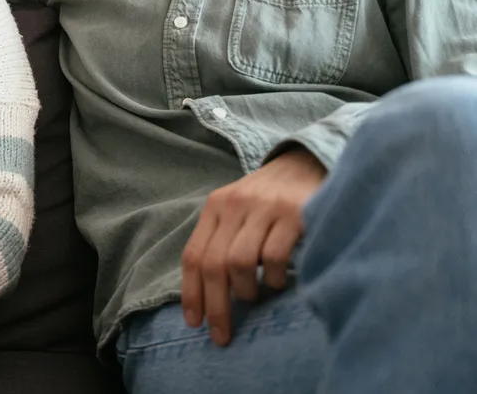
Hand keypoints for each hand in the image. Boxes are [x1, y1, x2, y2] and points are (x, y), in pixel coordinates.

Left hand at [181, 147, 326, 345]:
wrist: (307, 163)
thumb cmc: (269, 199)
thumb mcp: (237, 212)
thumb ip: (221, 241)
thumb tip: (208, 294)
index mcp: (215, 207)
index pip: (193, 255)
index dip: (191, 293)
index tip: (195, 323)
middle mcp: (234, 204)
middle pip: (214, 265)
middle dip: (216, 306)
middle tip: (222, 335)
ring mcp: (264, 208)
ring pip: (240, 263)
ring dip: (246, 291)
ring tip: (256, 296)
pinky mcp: (295, 214)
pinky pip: (274, 258)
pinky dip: (274, 279)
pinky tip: (279, 280)